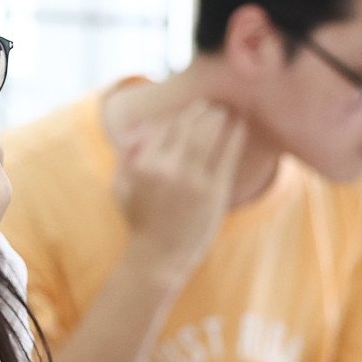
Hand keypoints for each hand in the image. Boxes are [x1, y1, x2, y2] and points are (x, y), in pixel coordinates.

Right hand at [113, 100, 246, 284]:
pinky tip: (240, 126)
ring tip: (227, 112)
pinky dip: (235, 137)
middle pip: (188, 126)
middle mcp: (167, 168)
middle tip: (214, 105)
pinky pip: (226, 155)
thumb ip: (125, 156)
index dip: (182, 114)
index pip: (165, 127)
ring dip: (220, 119)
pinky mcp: (214, 191)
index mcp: (144, 165)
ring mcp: (192, 179)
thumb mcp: (121, 187)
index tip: (194, 108)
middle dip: (203, 111)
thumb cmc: (140, 221)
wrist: (159, 256)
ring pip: (209, 136)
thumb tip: (140, 128)